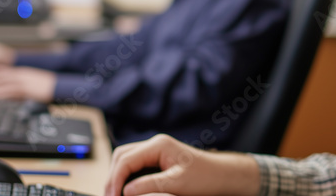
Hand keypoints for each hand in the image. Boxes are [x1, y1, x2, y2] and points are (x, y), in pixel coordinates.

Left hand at [0, 65, 55, 102]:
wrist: (61, 87)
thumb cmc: (45, 88)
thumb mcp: (27, 87)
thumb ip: (12, 90)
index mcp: (18, 72)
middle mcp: (19, 74)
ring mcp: (23, 81)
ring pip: (0, 80)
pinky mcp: (28, 89)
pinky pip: (11, 90)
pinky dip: (0, 92)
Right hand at [105, 134, 258, 195]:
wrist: (222, 175)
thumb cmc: (205, 177)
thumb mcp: (176, 184)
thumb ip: (149, 185)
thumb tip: (125, 192)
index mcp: (158, 145)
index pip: (126, 159)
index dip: (115, 179)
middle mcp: (155, 144)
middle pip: (122, 156)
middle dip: (113, 176)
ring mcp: (156, 151)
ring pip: (127, 160)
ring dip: (118, 176)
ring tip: (115, 194)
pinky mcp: (159, 159)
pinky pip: (136, 165)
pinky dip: (128, 176)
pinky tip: (126, 189)